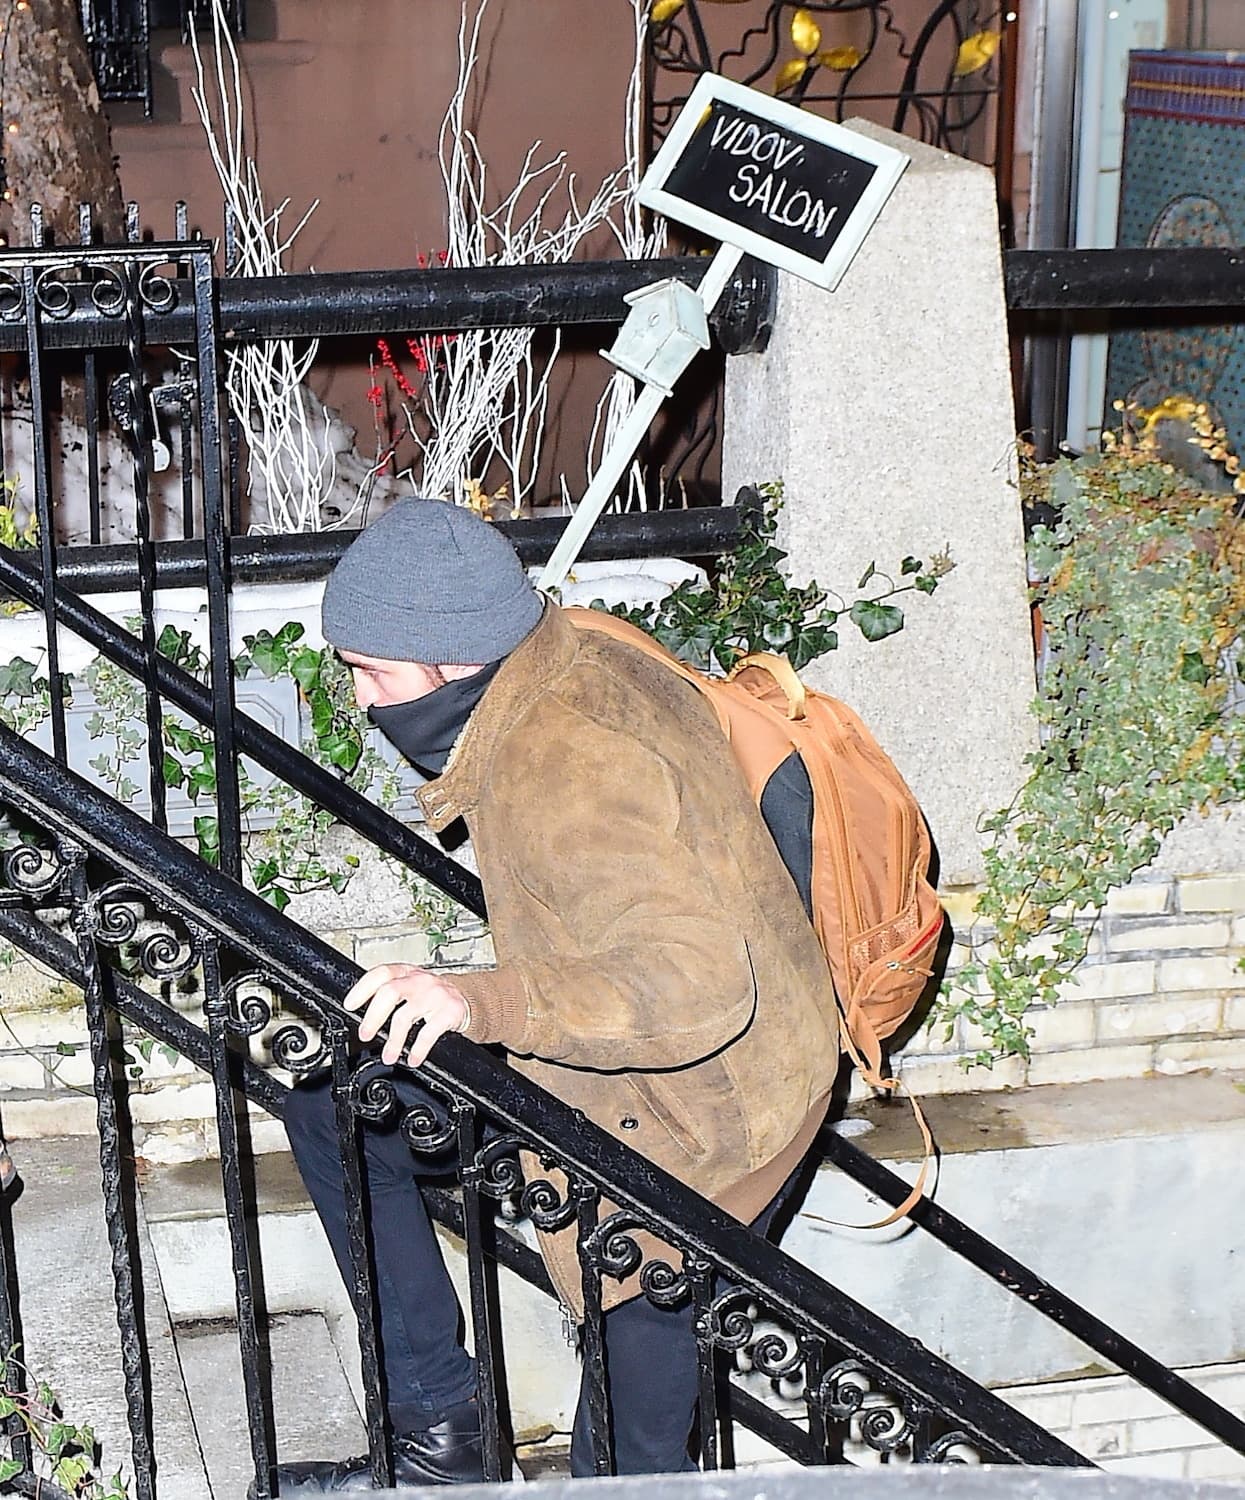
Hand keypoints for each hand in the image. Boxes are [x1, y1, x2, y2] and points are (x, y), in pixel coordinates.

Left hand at [343, 963, 469, 1067]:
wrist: (469, 999)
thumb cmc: (432, 997)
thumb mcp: (411, 987)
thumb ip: (390, 995)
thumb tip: (362, 1018)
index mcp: (406, 973)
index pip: (381, 973)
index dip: (362, 989)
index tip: (350, 1005)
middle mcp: (420, 981)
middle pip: (390, 992)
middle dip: (373, 1017)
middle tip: (365, 1034)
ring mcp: (435, 995)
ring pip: (406, 1016)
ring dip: (393, 1041)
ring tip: (388, 1056)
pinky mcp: (450, 1011)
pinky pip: (428, 1033)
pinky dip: (418, 1049)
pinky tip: (413, 1058)